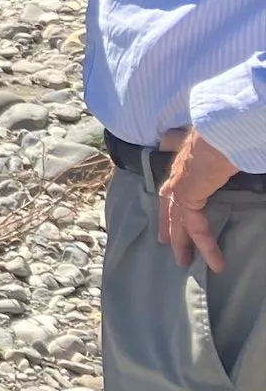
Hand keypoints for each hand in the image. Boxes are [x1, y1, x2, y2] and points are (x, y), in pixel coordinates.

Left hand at [157, 127, 234, 271]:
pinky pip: (195, 225)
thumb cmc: (222, 135)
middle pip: (169, 207)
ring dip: (185, 243)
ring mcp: (179, 184)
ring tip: (187, 263)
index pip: (170, 190)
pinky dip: (204, 243)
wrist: (221, 127)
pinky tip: (214, 259)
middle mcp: (177, 175)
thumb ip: (191, 148)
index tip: (167, 223)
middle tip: (170, 248)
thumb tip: (173, 141)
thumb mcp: (206, 144)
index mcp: (183, 164)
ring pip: (180, 220)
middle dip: (170, 228)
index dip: (169, 208)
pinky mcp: (188, 194)